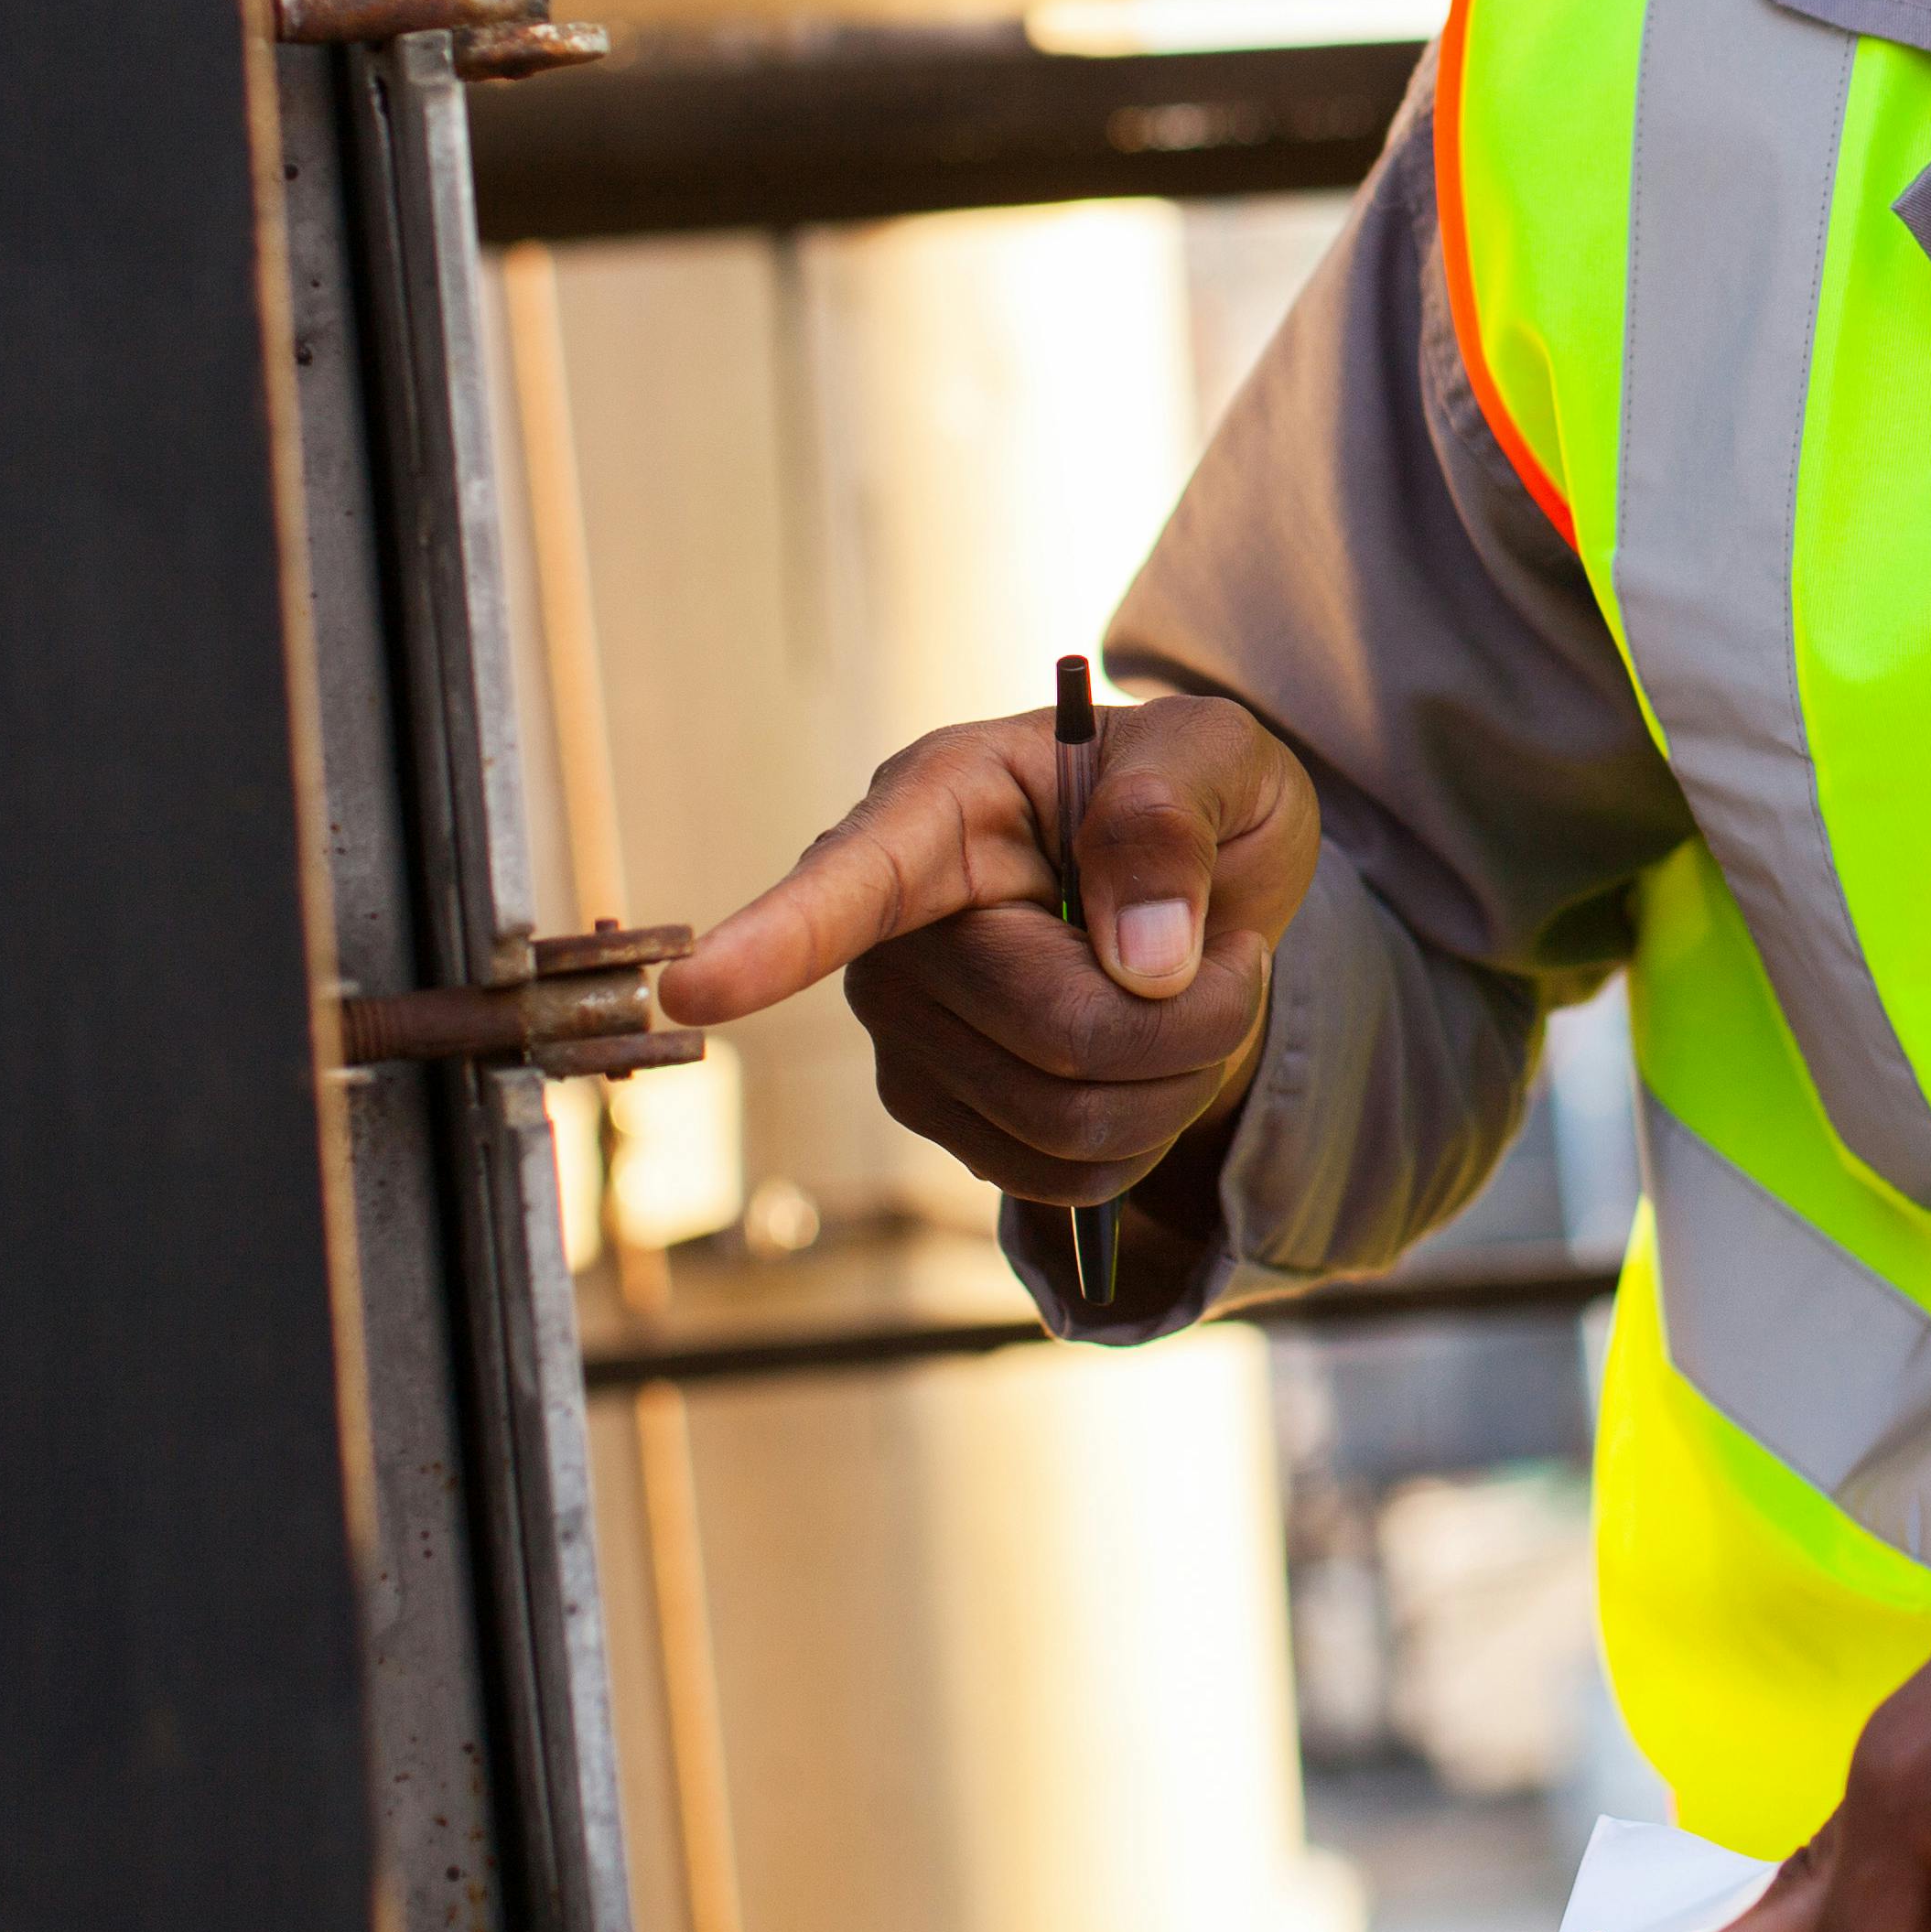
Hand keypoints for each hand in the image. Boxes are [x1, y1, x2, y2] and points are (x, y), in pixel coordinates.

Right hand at [660, 694, 1317, 1226]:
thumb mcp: (1221, 755)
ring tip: (1195, 997)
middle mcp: (897, 929)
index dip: (775, 938)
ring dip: (1182, 1075)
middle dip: (1192, 1017)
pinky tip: (1150, 1060)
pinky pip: (1064, 1176)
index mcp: (943, 804)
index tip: (693, 988)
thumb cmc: (1195, 800)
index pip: (848, 884)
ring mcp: (909, 1033)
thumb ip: (1174, 819)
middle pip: (1054, 1029)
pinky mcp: (945, 1114)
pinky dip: (1152, 1132)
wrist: (1209, 895)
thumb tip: (1143, 961)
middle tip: (1238, 954)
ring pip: (1068, 1117)